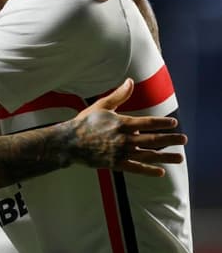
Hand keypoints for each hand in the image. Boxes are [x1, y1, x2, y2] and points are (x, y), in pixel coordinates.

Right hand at [69, 79, 185, 175]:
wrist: (68, 142)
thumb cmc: (84, 123)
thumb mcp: (101, 106)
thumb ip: (119, 95)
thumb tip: (130, 81)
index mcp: (122, 123)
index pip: (148, 123)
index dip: (163, 123)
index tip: (174, 123)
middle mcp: (125, 138)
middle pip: (153, 140)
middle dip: (170, 140)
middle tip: (184, 140)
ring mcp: (120, 152)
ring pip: (148, 155)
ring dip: (165, 157)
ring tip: (179, 158)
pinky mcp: (115, 164)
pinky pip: (135, 168)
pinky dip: (148, 170)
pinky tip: (160, 172)